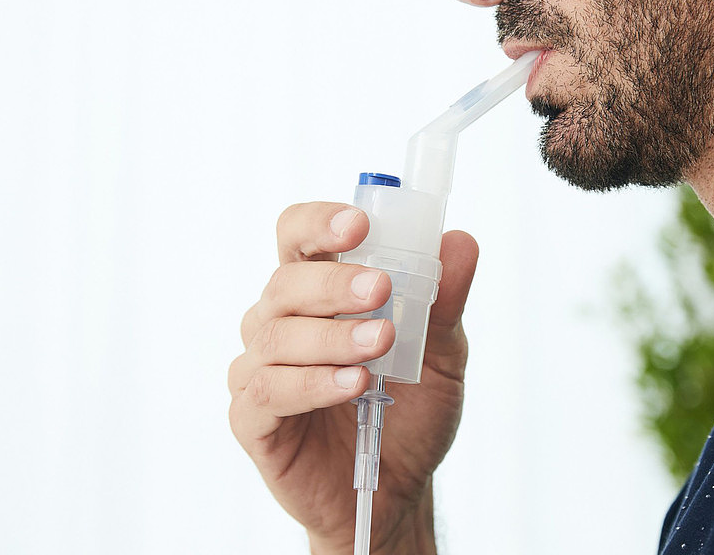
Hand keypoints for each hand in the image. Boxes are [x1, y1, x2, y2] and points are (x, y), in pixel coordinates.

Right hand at [228, 202, 477, 553]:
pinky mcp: (252, 418)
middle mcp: (280, 322)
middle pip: (286, 282)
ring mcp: (260, 368)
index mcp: (318, 293)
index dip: (319, 223)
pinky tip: (354, 384)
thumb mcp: (441, 355)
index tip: (359, 224)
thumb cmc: (410, 412)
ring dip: (332, 335)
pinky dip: (314, 382)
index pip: (297, 237)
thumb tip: (461, 241)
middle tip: (380, 289)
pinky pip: (269, 389)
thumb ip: (444, 302)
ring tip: (381, 344)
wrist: (397, 489)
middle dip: (334, 283)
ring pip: (277, 335)